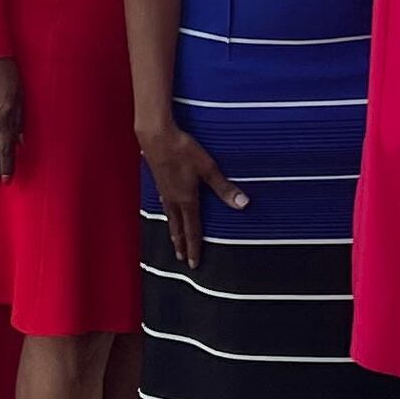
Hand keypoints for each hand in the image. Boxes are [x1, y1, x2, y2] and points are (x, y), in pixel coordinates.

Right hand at [138, 117, 245, 267]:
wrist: (156, 135)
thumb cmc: (183, 150)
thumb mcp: (208, 168)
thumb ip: (224, 187)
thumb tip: (243, 204)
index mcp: (186, 200)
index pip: (192, 229)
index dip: (193, 247)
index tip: (192, 263)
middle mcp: (173, 199)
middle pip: (178, 227)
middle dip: (181, 244)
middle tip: (181, 259)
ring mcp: (164, 190)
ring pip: (169, 216)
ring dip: (173, 231)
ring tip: (173, 240)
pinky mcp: (159, 180)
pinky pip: (164, 204)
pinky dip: (167, 213)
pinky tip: (167, 209)